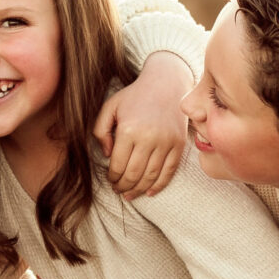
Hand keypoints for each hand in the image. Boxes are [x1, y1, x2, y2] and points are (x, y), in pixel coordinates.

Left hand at [94, 52, 191, 200]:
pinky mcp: (179, 145)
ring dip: (139, 190)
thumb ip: (100, 130)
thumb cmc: (135, 96)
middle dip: (123, 186)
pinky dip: (159, 185)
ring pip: (151, 176)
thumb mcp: (110, 107)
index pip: (118, 165)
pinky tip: (149, 192)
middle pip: (134, 174)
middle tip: (118, 190)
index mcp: (129, 130)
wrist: (166, 84)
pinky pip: (169, 172)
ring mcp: (166, 142)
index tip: (110, 180)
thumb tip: (106, 155)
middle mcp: (149, 138)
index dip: (112, 177)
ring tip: (130, 194)